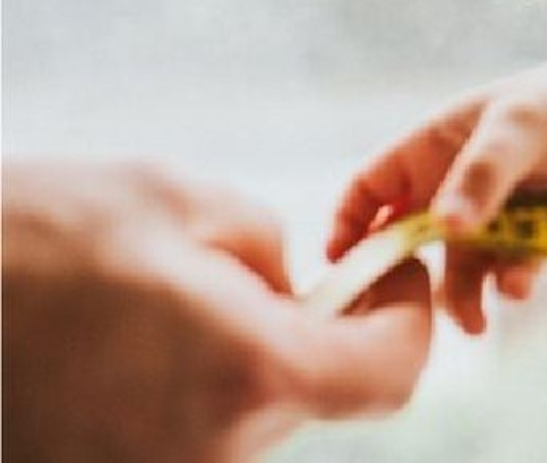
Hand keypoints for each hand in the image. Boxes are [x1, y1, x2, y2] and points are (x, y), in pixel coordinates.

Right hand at [1, 157, 431, 462]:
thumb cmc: (42, 234)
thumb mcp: (185, 205)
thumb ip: (272, 253)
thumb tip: (297, 290)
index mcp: (251, 373)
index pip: (391, 374)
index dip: (408, 317)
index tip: (394, 270)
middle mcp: (214, 451)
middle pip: (316, 394)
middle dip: (315, 330)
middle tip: (264, 274)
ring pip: (251, 414)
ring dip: (242, 359)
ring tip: (166, 304)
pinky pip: (187, 435)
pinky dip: (185, 390)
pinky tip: (130, 344)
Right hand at [329, 54, 546, 335]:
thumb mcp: (525, 123)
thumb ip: (484, 172)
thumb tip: (445, 227)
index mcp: (438, 143)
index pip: (372, 187)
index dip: (350, 224)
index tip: (345, 267)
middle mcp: (459, 181)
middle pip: (411, 240)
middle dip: (408, 278)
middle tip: (408, 317)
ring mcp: (498, 212)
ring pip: (459, 267)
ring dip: (460, 295)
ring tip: (475, 321)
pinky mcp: (537, 237)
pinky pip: (508, 271)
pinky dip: (508, 284)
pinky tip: (520, 287)